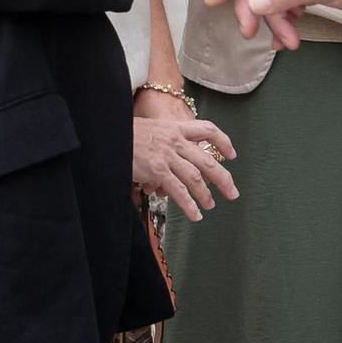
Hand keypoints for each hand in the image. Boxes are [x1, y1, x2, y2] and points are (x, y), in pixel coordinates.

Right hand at [130, 97, 238, 222]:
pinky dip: (189, 205)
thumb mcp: (152, 128)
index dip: (223, 142)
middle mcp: (176, 140)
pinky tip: (195, 215)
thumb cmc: (127, 133)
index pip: (208, 129)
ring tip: (210, 206)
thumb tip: (174, 164)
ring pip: (195, 178)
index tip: (231, 155)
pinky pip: (179, 190)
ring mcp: (167, 155)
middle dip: (223, 179)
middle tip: (233, 193)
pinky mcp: (157, 169)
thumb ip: (167, 142)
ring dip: (205, 195)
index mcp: (176, 127)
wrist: (109, 133)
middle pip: (208, 160)